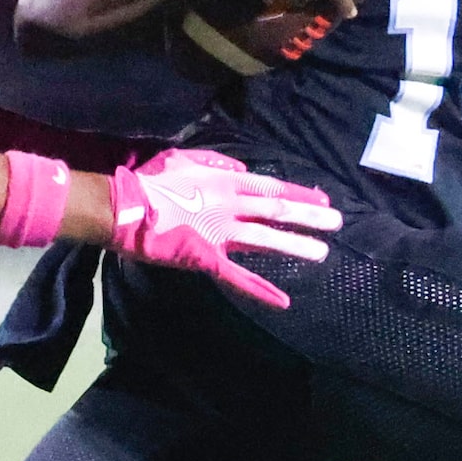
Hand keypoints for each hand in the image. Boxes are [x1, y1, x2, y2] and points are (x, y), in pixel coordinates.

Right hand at [107, 147, 340, 308]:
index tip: (321, 198)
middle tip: (337, 221)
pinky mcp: (207, 257)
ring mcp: (220, 232)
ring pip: (265, 239)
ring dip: (295, 245)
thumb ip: (216, 164)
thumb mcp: (184, 159)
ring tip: (322, 252)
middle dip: (308, 216)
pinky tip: (283, 301)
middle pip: (276, 210)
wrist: (124, 206)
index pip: (270, 187)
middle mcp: (229, 205)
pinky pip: (238, 276)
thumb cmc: (149, 182)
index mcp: (224, 182)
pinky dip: (261, 289)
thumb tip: (242, 170)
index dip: (297, 193)